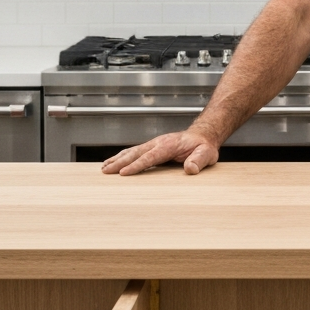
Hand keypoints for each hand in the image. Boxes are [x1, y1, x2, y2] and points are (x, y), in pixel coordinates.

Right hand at [101, 128, 218, 175]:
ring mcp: (154, 144)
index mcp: (169, 145)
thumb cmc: (204, 147)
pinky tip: (114, 162)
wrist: (203, 136)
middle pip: (135, 153)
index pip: (150, 157)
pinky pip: (135, 152)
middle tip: (105, 171)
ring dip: (117, 159)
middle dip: (119, 162)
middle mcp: (158, 143)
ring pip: (132, 151)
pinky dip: (123, 157)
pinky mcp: (153, 148)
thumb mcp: (206, 154)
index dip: (136, 165)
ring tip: (103, 168)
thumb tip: (191, 169)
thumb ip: (198, 161)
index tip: (123, 173)